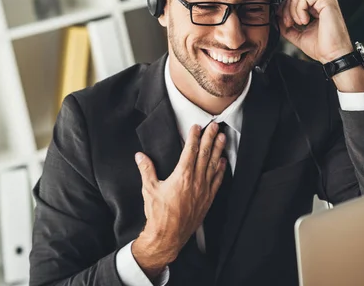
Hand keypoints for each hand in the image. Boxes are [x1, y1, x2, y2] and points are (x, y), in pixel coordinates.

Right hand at [131, 123, 226, 277]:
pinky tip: (223, 162)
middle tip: (215, 126)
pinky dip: (221, 170)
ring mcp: (203, 190)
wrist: (168, 237)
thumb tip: (140, 156)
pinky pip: (217, 181)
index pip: (190, 151)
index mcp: (182, 176)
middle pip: (205, 154)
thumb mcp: (149, 189)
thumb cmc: (158, 214)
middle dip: (210, 138)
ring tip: (222, 138)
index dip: (194, 137)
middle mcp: (196, 181)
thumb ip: (146, 170)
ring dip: (218, 150)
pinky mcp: (208, 199)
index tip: (197, 126)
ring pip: (213, 165)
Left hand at [278, 0, 353, 63]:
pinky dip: (299, 9)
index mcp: (317, 8)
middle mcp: (322, 2)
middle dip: (287, 7)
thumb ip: (287, 26)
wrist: (332, 56)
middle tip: (288, 23)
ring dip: (292, 8)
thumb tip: (277, 17)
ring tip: (298, 23)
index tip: (284, 21)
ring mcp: (325, 0)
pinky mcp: (327, 1)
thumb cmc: (322, 48)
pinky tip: (304, 21)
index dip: (286, 7)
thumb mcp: (298, 35)